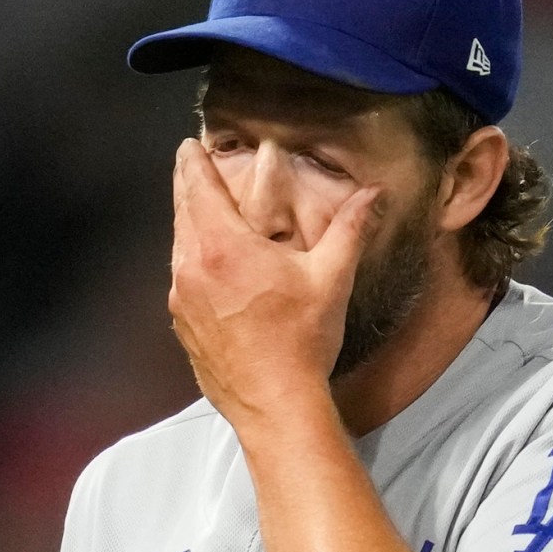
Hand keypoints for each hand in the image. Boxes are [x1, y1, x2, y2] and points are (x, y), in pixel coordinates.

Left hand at [168, 140, 379, 428]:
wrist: (276, 405)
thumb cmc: (303, 341)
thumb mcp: (332, 278)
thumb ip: (351, 228)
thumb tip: (374, 193)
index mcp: (223, 246)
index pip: (197, 187)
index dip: (193, 162)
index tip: (189, 145)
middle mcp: (191, 268)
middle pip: (182, 212)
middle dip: (187, 185)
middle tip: (191, 167)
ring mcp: (181, 300)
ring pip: (178, 247)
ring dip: (189, 225)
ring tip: (202, 213)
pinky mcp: (182, 326)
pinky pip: (181, 280)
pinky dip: (191, 261)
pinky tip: (209, 267)